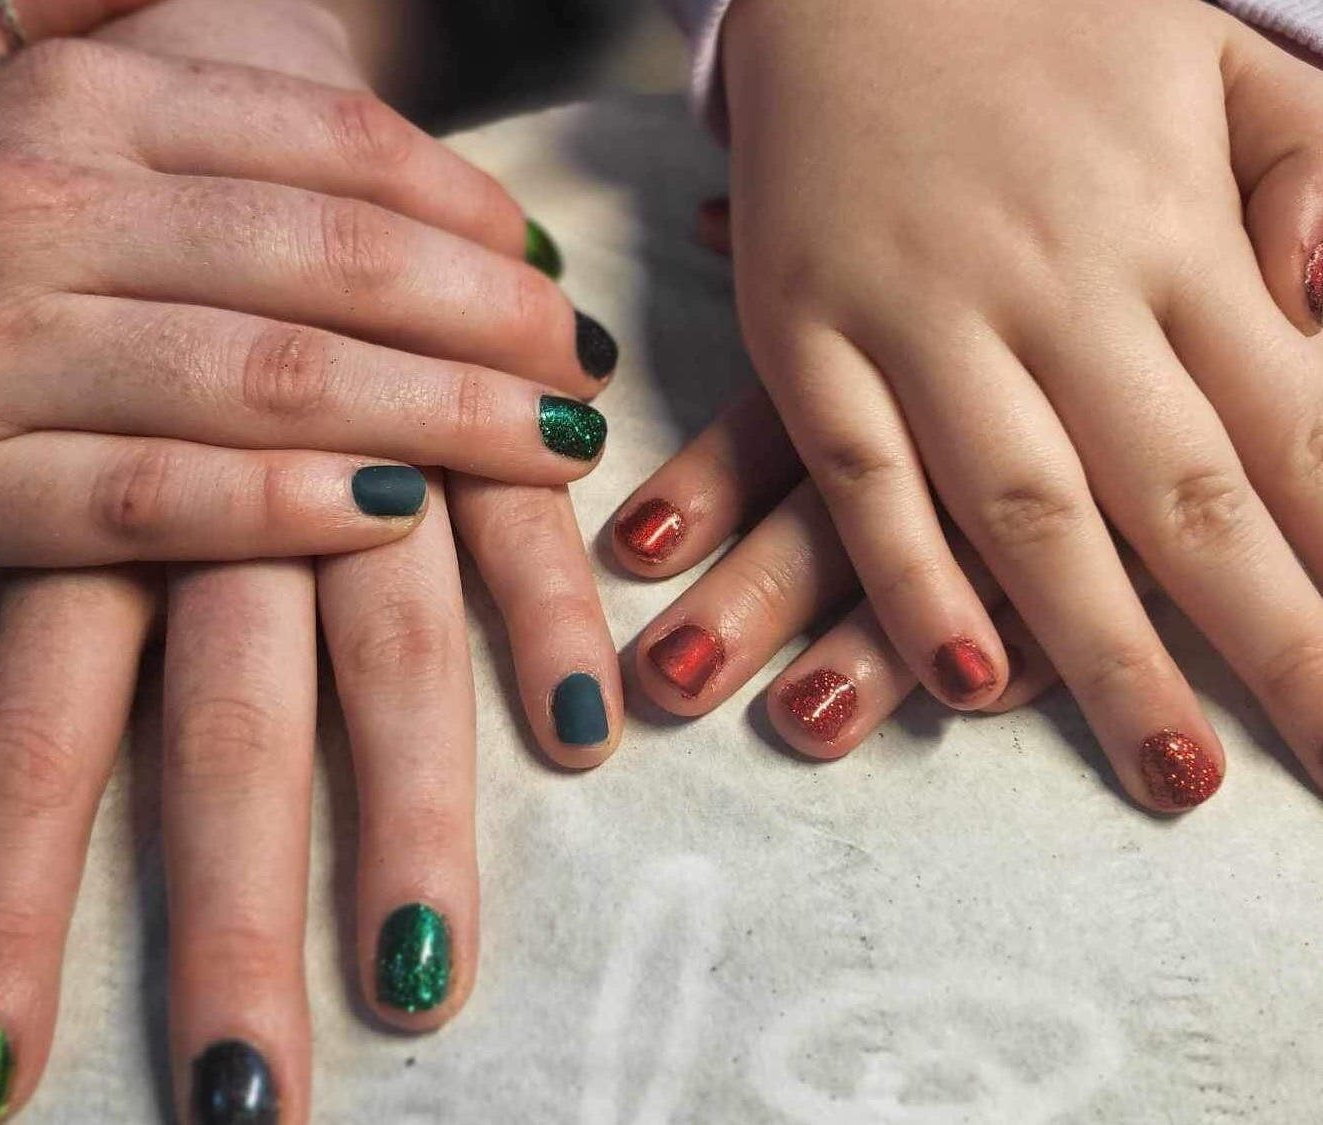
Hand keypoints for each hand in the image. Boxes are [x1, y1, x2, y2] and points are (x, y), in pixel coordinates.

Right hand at [0, 0, 611, 578]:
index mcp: (58, 101)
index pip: (322, 143)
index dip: (461, 211)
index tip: (541, 266)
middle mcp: (31, 211)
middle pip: (328, 261)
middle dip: (485, 321)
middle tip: (578, 368)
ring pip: (266, 382)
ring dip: (436, 421)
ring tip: (547, 452)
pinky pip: (155, 503)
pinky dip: (285, 507)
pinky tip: (394, 516)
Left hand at [0, 4, 622, 1119]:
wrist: (198, 20)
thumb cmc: (51, 214)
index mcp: (54, 473)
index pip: (25, 725)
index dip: (10, 898)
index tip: (0, 1067)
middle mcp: (199, 475)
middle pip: (217, 723)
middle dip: (230, 912)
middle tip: (253, 1097)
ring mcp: (340, 432)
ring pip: (381, 637)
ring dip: (406, 813)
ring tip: (419, 976)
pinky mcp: (447, 389)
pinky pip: (505, 508)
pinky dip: (541, 609)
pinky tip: (583, 731)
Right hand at [707, 0, 1322, 810]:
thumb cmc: (1049, 26)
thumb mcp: (1217, 63)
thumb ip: (1310, 177)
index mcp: (1175, 228)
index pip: (1299, 424)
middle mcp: (1058, 283)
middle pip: (1183, 494)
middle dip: (1274, 642)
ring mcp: (919, 312)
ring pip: (1024, 506)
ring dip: (1102, 651)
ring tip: (1174, 773)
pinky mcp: (803, 329)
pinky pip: (860, 472)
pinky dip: (909, 578)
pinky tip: (962, 680)